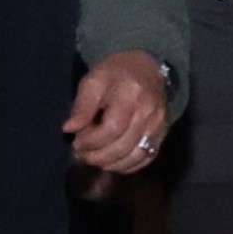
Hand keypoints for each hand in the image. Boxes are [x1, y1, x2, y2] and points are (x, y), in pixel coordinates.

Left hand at [65, 49, 173, 179]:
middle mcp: (149, 112)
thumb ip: (82, 106)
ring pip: (136, 156)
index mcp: (131, 95)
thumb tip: (69, 129)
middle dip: (98, 156)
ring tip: (94, 159)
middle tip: (81, 155)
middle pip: (124, 146)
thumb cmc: (116, 73)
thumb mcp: (93, 81)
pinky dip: (128, 165)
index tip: (76, 143)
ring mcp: (159, 125)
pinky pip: (147, 157)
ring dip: (112, 164)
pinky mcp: (163, 133)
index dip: (91, 141)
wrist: (147, 67)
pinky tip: (112, 162)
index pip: (112, 128)